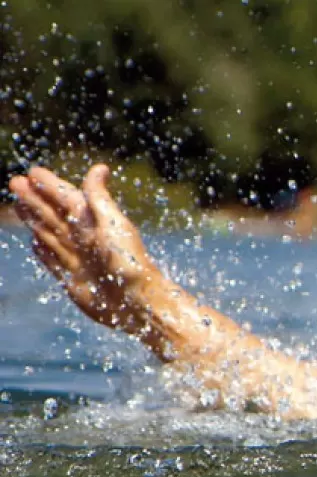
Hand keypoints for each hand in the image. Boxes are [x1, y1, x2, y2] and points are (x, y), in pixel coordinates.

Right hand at [9, 165, 171, 332]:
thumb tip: (99, 168)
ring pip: (49, 233)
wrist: (136, 303)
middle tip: (15, 182)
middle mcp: (84, 239)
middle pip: (53, 213)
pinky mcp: (71, 279)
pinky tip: (34, 240)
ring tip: (18, 205)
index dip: (50, 185)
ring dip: (34, 218)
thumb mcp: (113, 224)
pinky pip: (52, 259)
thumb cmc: (128, 262)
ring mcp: (77, 258)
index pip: (67, 198)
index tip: (33, 172)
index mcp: (93, 222)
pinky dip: (42, 249)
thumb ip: (99, 198)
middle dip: (34, 198)